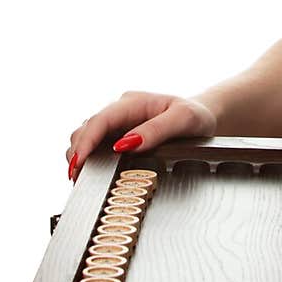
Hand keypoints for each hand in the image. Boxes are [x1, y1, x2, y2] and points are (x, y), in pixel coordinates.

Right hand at [65, 91, 218, 182]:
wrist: (203, 119)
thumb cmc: (196, 117)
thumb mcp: (184, 119)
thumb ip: (156, 130)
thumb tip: (125, 145)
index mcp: (133, 102)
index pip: (100, 120)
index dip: (85, 142)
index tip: (78, 164)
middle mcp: (121, 110)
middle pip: (86, 129)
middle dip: (78, 153)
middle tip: (78, 179)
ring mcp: (117, 123)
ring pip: (85, 137)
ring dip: (80, 157)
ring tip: (82, 179)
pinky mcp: (117, 136)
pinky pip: (94, 146)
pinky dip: (88, 160)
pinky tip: (91, 174)